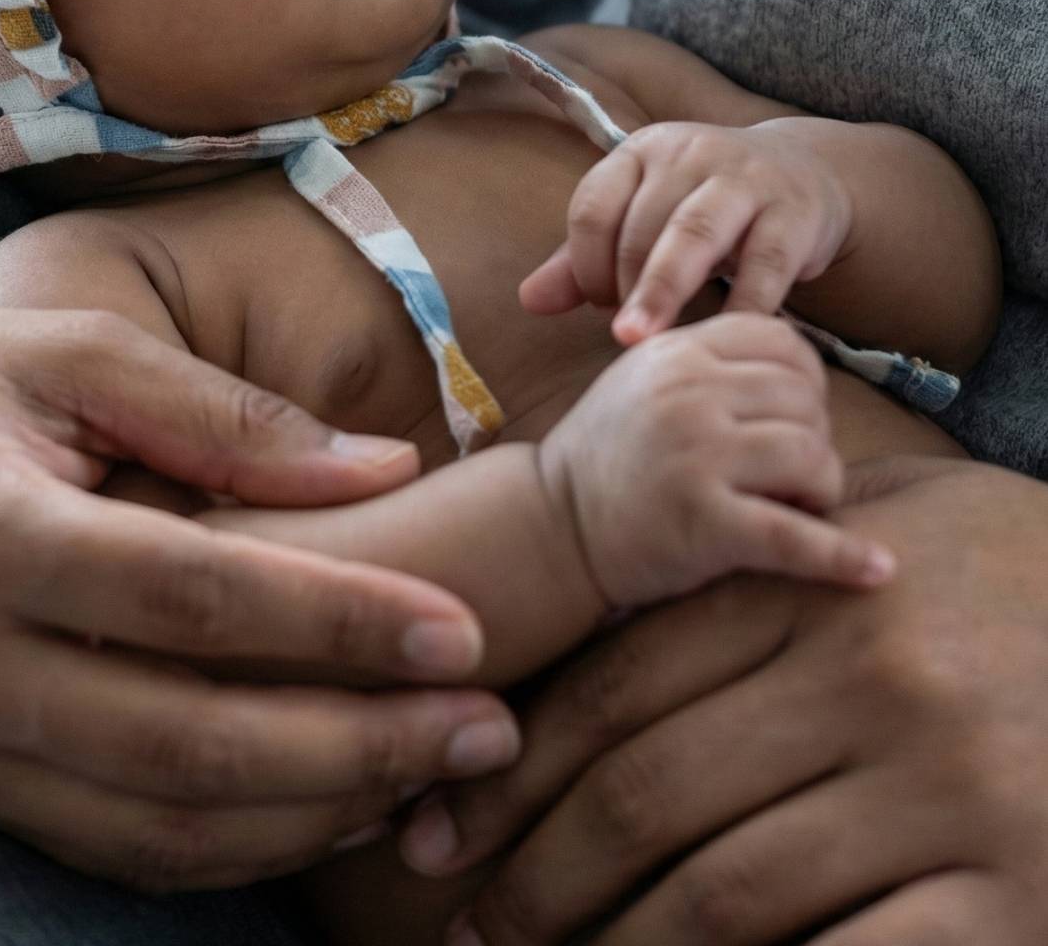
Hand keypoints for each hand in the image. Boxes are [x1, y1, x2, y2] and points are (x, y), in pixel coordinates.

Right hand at [0, 303, 520, 891]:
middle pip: (185, 741)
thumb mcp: (78, 351)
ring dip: (316, 812)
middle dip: (358, 744)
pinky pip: (116, 848)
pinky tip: (335, 794)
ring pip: (159, 826)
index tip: (465, 630)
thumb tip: (389, 470)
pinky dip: (239, 842)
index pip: (189, 598)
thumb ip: (228, 416)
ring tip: (437, 767)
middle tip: (489, 726)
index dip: (339, 621)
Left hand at [401, 455, 1047, 943]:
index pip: (619, 689)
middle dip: (536, 873)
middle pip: (648, 792)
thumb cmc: (1010, 578)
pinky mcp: (1012, 897)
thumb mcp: (884, 532)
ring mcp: (945, 792)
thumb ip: (757, 567)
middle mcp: (867, 683)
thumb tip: (605, 637)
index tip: (445, 834)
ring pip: (723, 892)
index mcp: (814, 592)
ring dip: (613, 945)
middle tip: (469, 927)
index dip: (517, 774)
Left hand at [521, 119, 853, 341]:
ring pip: (694, 233)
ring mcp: (745, 179)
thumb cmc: (704, 207)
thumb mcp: (642, 219)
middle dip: (623, 284)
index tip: (599, 304)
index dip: (585, 262)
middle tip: (623, 335)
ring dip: (663, 290)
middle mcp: (690, 153)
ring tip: (642, 342)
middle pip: (642, 223)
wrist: (804, 174)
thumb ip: (584, 261)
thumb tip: (529, 301)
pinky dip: (744, 303)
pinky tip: (724, 337)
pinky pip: (766, 262)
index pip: (594, 204)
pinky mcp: (794, 211)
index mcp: (641, 151)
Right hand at [540, 315, 891, 608]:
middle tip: (787, 476)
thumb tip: (804, 364)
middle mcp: (687, 394)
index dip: (805, 382)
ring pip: (812, 458)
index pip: (783, 343)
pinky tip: (878, 572)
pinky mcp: (704, 524)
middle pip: (805, 400)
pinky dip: (843, 560)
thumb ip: (710, 362)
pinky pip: (796, 538)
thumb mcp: (647, 381)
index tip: (792, 418)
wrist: (551, 528)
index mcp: (677, 352)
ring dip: (818, 492)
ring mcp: (696, 457)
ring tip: (791, 509)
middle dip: (812, 441)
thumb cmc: (612, 456)